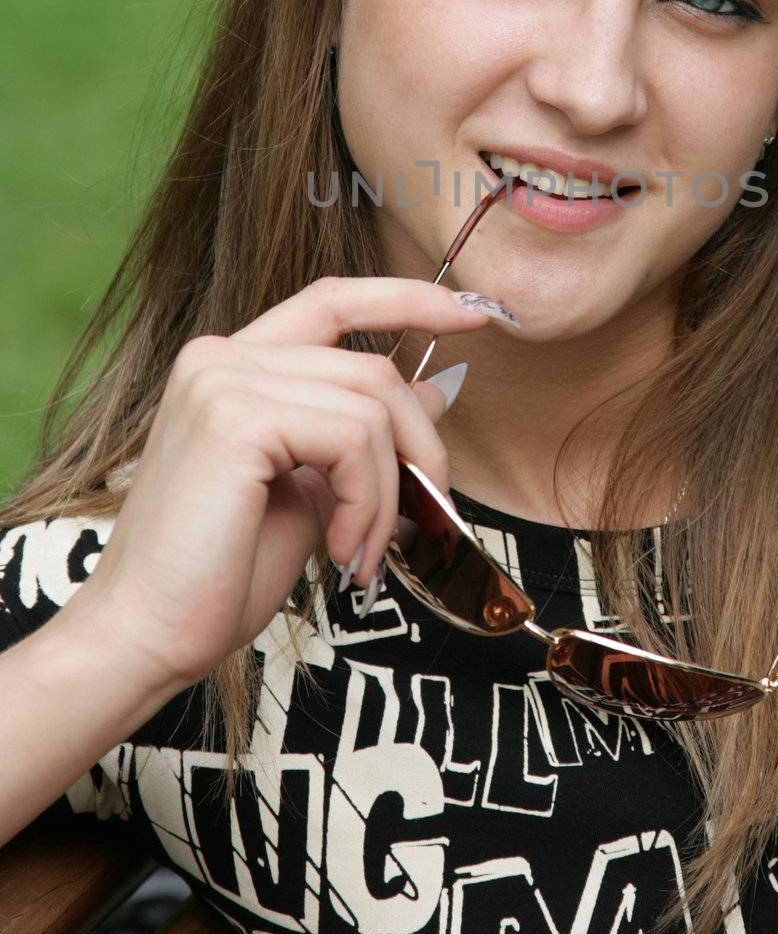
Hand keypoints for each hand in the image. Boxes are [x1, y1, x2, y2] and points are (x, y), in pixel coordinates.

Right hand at [71, 277, 501, 698]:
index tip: (475, 314)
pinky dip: (369, 502)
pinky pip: (354, 440)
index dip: (407, 297)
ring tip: (366, 551)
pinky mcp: (236, 419)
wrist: (146, 636)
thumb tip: (436, 389)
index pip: (333, 300)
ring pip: (371, 406)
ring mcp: (223, 381)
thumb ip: (362, 435)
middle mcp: (220, 357)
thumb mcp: (313, 491)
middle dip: (419, 444)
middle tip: (427, 513)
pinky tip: (343, 550)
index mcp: (232, 366)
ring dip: (391, 491)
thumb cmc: (219, 575)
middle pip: (370, 365)